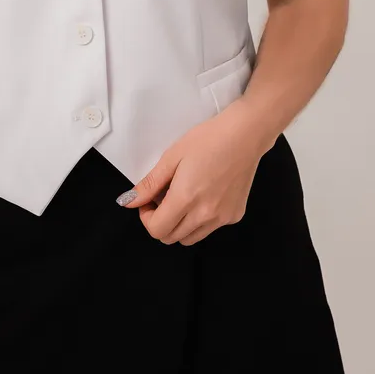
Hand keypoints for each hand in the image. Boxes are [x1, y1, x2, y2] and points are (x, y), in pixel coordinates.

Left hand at [117, 101, 269, 245]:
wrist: (245, 134)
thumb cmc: (209, 139)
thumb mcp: (172, 157)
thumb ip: (150, 184)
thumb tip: (129, 202)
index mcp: (186, 199)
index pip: (157, 230)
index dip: (146, 218)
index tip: (148, 202)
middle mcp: (205, 215)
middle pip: (172, 238)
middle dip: (161, 222)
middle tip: (163, 198)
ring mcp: (222, 218)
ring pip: (190, 238)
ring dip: (179, 225)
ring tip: (183, 198)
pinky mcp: (235, 216)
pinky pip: (210, 229)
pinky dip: (200, 221)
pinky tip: (204, 196)